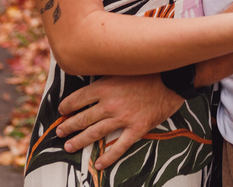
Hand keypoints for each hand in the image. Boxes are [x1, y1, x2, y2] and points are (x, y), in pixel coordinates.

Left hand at [55, 74, 182, 169]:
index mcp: (104, 87)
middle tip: (60, 132)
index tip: (62, 110)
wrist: (172, 78)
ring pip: (95, 133)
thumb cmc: (148, 71)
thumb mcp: (122, 68)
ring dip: (79, 141)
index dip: (66, 106)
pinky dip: (108, 158)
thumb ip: (105, 78)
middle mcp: (110, 104)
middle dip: (68, 127)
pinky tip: (98, 164)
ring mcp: (123, 118)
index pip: (76, 99)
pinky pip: (119, 147)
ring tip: (69, 147)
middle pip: (82, 118)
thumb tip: (90, 85)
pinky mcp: (137, 128)